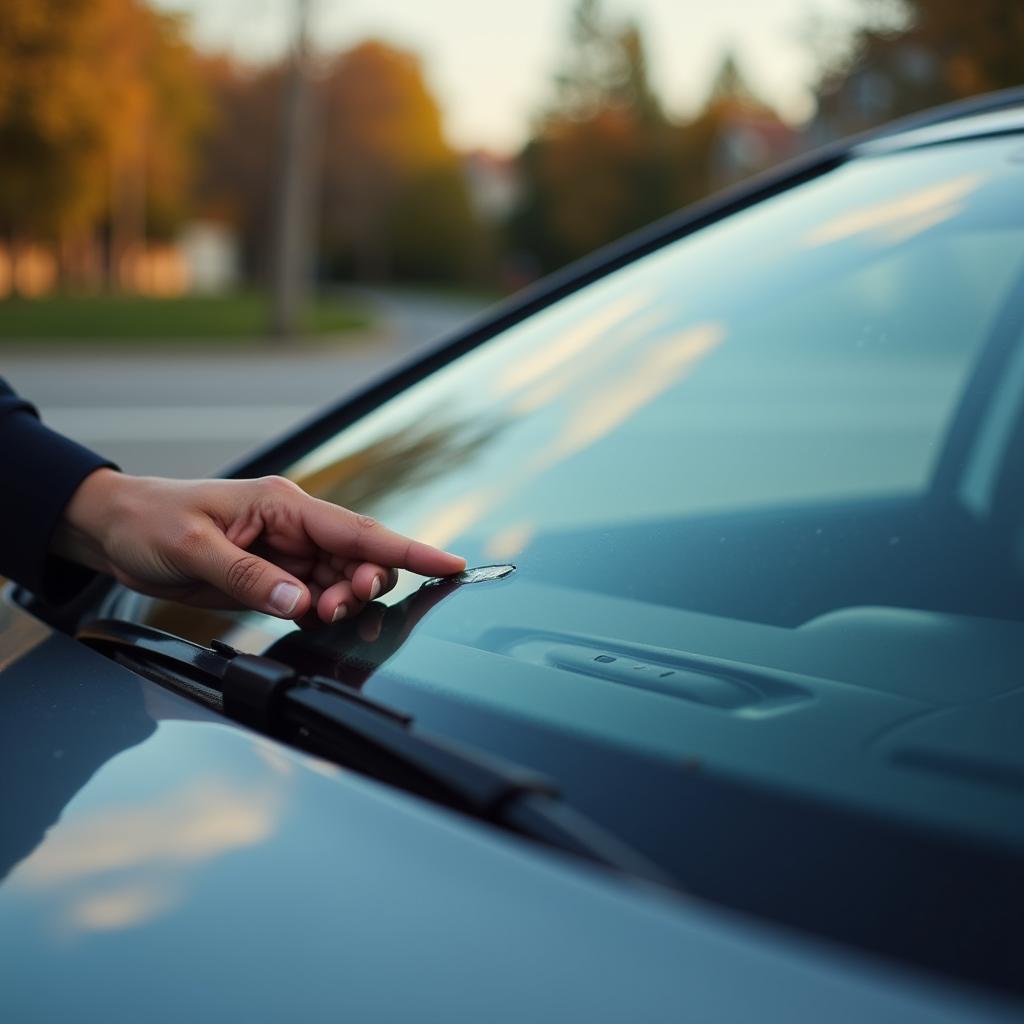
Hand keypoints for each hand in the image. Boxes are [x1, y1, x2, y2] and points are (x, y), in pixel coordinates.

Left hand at [53, 469, 464, 622]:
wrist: (115, 530)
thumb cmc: (151, 521)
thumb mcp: (195, 547)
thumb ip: (252, 578)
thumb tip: (302, 604)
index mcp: (286, 506)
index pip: (360, 530)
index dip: (409, 549)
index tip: (452, 565)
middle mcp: (295, 529)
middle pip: (361, 560)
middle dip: (366, 585)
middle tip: (339, 608)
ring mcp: (287, 556)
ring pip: (342, 583)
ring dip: (343, 603)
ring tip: (320, 615)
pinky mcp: (274, 580)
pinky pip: (315, 600)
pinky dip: (322, 614)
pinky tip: (313, 619)